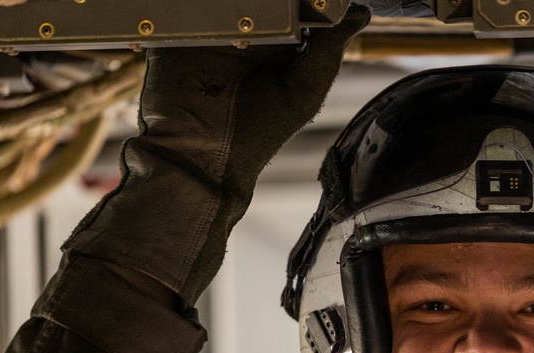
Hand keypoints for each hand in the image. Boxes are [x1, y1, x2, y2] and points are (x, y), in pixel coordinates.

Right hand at [63, 6, 369, 308]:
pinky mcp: (173, 32)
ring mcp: (210, 30)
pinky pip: (180, 6)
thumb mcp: (305, 88)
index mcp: (279, 44)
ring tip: (243, 0)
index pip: (295, 4)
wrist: (203, 156)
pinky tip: (210, 4)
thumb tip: (360, 11)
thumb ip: (328, 47)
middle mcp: (245, 33)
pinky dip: (189, 2)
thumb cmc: (262, 130)